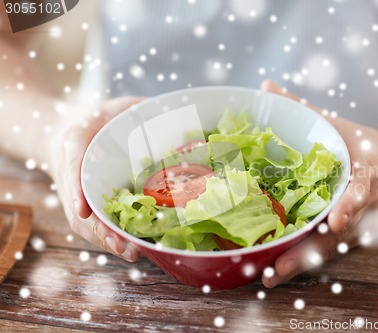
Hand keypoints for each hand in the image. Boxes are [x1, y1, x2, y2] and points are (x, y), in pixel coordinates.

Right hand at [49, 97, 142, 261]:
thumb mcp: (116, 107)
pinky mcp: (90, 205)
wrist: (70, 132)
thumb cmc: (98, 120)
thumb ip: (139, 109)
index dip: (76, 189)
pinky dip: (112, 237)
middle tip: (121, 244)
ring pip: (88, 222)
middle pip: (81, 207)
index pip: (72, 166)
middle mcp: (74, 174)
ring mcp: (79, 194)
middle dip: (100, 228)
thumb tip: (175, 114)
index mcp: (74, 144)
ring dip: (108, 240)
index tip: (82, 209)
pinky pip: (97, 223)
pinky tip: (133, 249)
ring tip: (131, 253)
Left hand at [259, 80, 377, 286]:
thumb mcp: (337, 126)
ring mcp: (355, 226)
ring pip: (327, 250)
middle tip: (278, 269)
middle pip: (336, 235)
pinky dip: (302, 259)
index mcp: (365, 175)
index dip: (349, 207)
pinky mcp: (347, 236)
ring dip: (300, 263)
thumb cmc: (365, 144)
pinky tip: (273, 271)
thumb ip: (302, 108)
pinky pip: (323, 250)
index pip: (360, 193)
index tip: (338, 223)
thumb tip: (266, 86)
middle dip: (309, 253)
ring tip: (269, 277)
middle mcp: (361, 207)